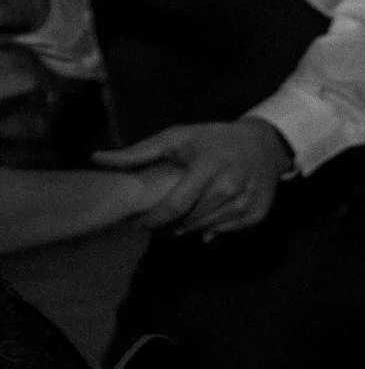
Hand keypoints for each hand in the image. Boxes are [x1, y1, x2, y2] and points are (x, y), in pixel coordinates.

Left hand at [94, 118, 293, 235]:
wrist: (265, 143)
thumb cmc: (214, 139)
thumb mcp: (177, 137)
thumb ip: (138, 152)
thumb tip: (96, 158)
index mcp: (208, 166)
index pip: (174, 205)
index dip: (153, 220)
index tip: (140, 223)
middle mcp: (230, 185)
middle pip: (189, 220)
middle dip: (170, 223)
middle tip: (161, 219)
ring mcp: (247, 200)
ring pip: (207, 227)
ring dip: (190, 227)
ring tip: (181, 218)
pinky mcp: (258, 212)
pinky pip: (227, 230)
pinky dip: (214, 228)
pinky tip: (206, 218)